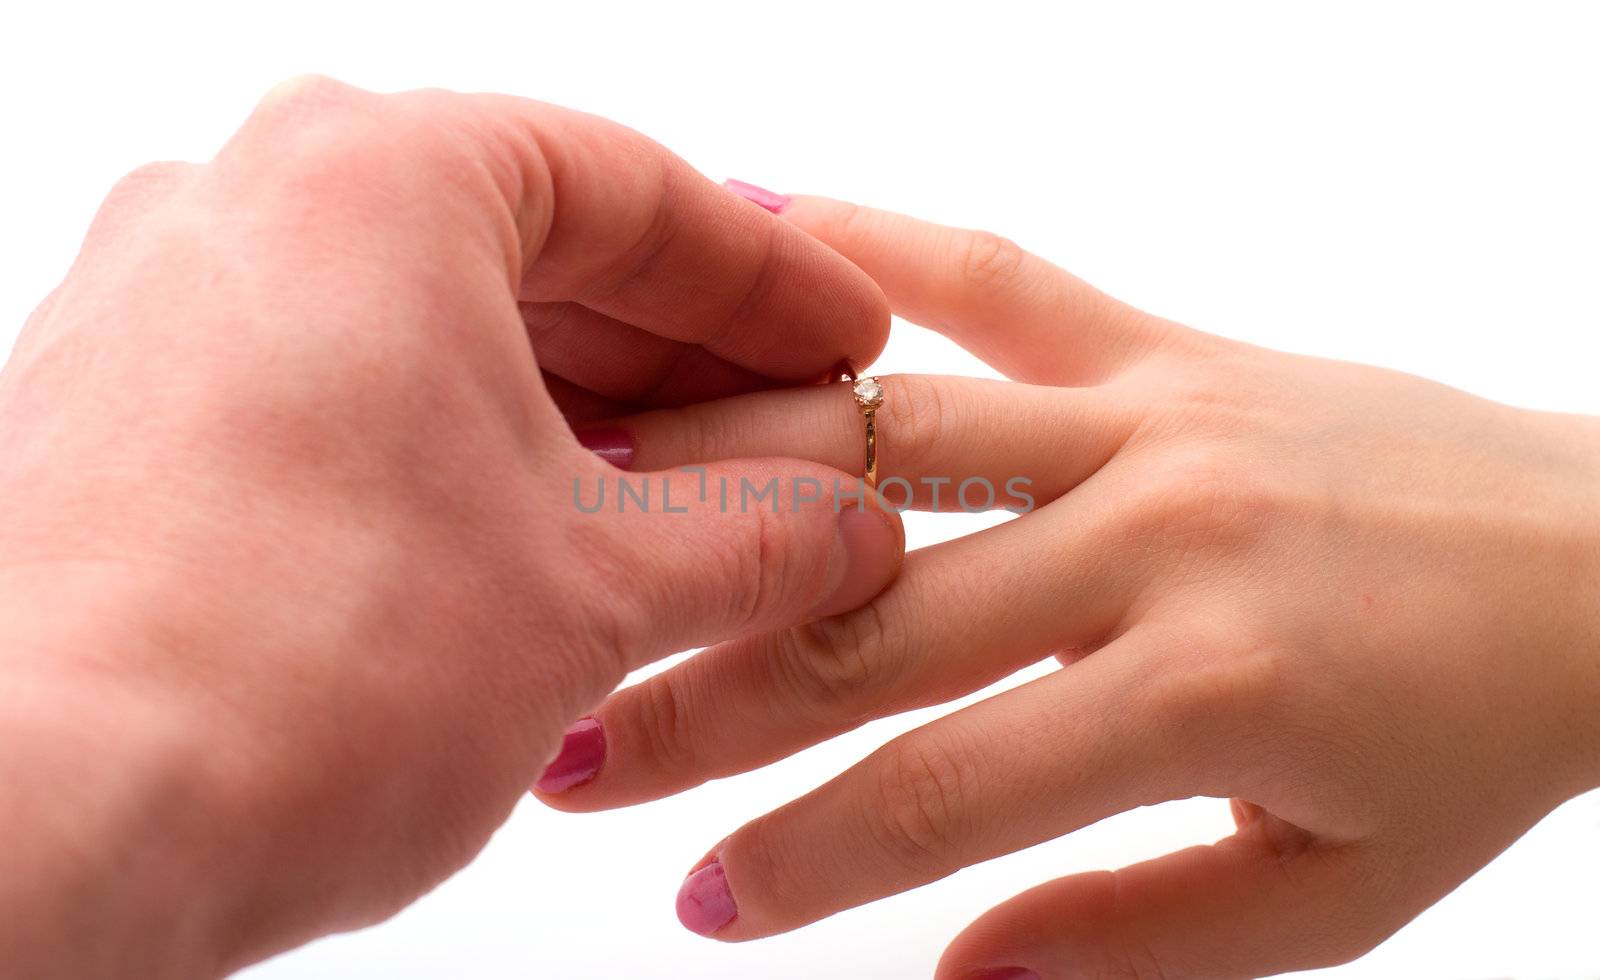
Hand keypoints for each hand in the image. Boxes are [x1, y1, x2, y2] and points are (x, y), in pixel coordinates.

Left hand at [0, 84, 902, 975]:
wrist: (28, 833)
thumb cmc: (290, 675)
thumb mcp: (594, 594)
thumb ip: (757, 537)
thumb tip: (845, 523)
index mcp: (377, 178)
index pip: (636, 191)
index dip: (772, 279)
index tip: (848, 340)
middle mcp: (245, 204)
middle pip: (528, 249)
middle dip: (677, 355)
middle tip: (790, 434)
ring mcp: (161, 306)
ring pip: (426, 323)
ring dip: (571, 412)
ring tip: (684, 509)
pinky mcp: (117, 416)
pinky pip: (333, 390)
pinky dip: (453, 448)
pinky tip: (531, 540)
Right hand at [540, 194, 1599, 976]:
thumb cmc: (1482, 741)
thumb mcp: (1329, 897)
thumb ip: (1131, 947)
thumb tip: (947, 978)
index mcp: (1211, 688)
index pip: (942, 792)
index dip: (804, 860)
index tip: (700, 901)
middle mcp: (1159, 530)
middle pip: (872, 619)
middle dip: (707, 702)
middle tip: (578, 749)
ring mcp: (1155, 413)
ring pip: (888, 439)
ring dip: (724, 486)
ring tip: (592, 518)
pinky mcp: (1169, 342)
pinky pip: (995, 279)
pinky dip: (869, 249)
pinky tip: (745, 221)